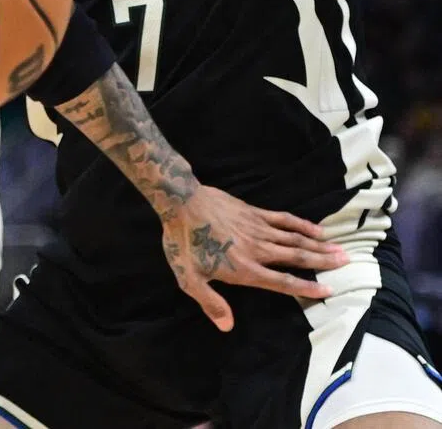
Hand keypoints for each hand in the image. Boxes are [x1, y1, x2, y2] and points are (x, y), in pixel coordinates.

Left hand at [161, 184, 347, 332]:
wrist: (180, 201)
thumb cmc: (183, 241)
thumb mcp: (189, 277)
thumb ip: (210, 302)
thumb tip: (228, 326)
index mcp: (245, 269)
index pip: (282, 282)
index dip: (306, 288)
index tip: (329, 290)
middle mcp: (257, 249)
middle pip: (296, 258)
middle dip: (322, 263)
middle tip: (347, 264)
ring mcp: (257, 228)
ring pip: (294, 239)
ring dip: (318, 245)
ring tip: (340, 250)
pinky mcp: (253, 212)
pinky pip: (283, 219)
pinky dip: (301, 224)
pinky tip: (316, 229)